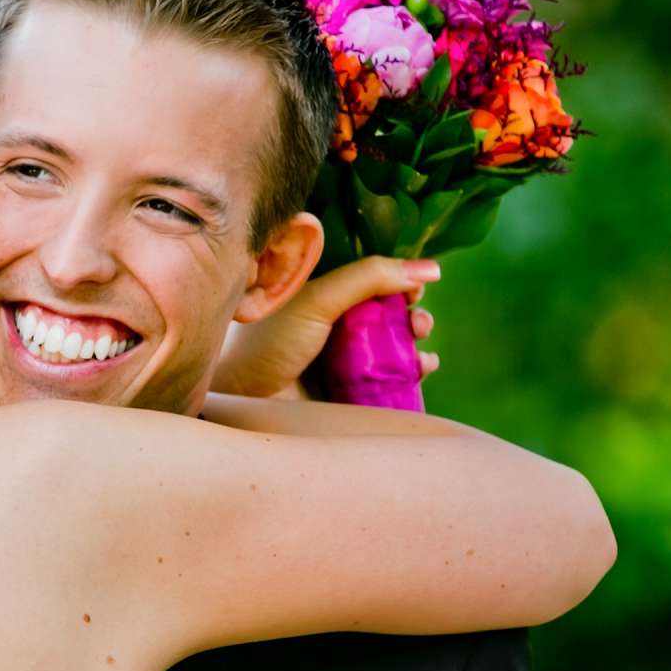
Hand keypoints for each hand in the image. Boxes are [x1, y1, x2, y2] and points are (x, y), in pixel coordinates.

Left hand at [217, 255, 441, 398]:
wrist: (239, 402)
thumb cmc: (267, 344)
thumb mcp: (318, 300)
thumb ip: (370, 277)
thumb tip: (432, 268)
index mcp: (323, 296)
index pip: (373, 282)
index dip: (400, 282)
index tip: (416, 288)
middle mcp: (334, 326)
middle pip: (389, 316)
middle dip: (413, 317)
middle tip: (418, 324)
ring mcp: (341, 361)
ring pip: (394, 349)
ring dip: (417, 346)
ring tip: (421, 352)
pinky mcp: (347, 394)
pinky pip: (389, 382)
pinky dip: (412, 374)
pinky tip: (421, 370)